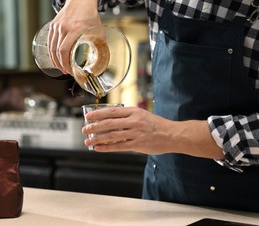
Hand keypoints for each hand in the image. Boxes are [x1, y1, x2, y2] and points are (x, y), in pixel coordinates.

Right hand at [48, 0, 101, 74]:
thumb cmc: (91, 15)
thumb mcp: (98, 30)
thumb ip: (99, 44)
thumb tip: (101, 59)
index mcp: (75, 29)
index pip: (64, 50)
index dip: (65, 63)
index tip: (69, 70)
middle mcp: (64, 27)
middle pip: (57, 51)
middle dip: (60, 64)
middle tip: (66, 71)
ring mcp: (57, 25)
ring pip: (51, 47)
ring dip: (55, 59)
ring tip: (60, 67)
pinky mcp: (53, 24)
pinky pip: (50, 41)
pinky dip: (51, 51)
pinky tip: (55, 57)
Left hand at [82, 106, 224, 158]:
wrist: (173, 135)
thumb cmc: (157, 125)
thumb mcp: (143, 115)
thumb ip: (128, 116)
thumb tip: (111, 119)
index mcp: (134, 111)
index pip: (111, 112)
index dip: (98, 114)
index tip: (88, 116)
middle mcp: (134, 121)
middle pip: (109, 123)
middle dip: (94, 127)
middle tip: (85, 129)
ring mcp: (136, 133)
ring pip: (111, 136)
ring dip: (97, 138)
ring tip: (88, 141)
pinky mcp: (138, 145)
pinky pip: (118, 146)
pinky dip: (107, 147)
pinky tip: (99, 148)